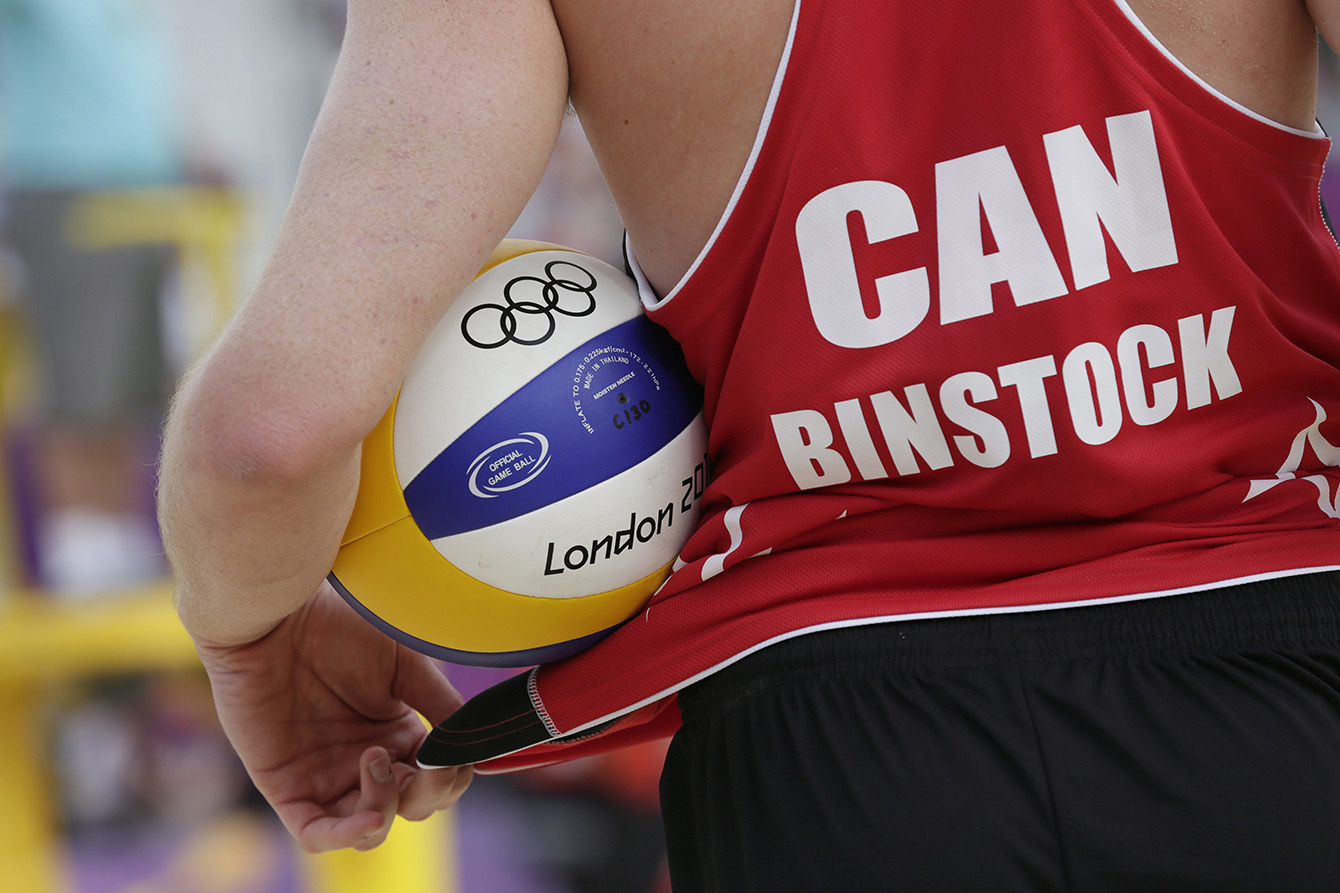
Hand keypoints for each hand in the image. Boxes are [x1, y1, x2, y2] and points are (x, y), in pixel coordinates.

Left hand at [193, 581, 472, 851]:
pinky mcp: (287, 786)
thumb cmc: (340, 624)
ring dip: (386, 808)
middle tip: (426, 762)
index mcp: (398, 733)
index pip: (437, 780)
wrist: (278, 614)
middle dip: (429, 793)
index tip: (457, 757)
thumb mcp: (407, 662)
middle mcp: (366, 759)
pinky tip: (369, 816)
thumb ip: (441, 705)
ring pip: (369, 828)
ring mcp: (327, 776)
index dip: (452, 779)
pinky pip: (317, 833)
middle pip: (412, 807)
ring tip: (374, 759)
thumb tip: (474, 744)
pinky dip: (345, 836)